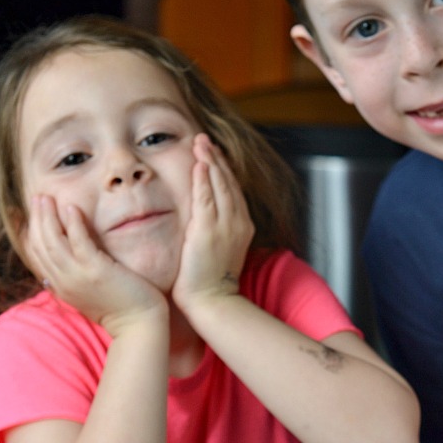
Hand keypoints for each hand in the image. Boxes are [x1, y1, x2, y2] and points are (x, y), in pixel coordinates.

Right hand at [25, 195, 167, 335]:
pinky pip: (78, 241)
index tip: (36, 215)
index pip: (38, 256)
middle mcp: (64, 282)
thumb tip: (59, 273)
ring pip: (53, 241)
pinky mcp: (96, 270)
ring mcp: (78, 276)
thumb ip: (74, 282)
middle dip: (37, 220)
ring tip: (47, 197)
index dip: (34, 233)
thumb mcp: (88, 296)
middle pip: (41, 246)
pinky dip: (72, 223)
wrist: (139, 325)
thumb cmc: (120, 310)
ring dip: (48, 216)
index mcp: (61, 287)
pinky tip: (72, 208)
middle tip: (38, 198)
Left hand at [172, 134, 254, 316]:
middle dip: (217, 158)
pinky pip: (207, 197)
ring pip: (220, 185)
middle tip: (205, 139)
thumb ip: (214, 232)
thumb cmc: (209, 284)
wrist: (212, 302)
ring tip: (201, 142)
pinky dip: (204, 178)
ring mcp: (225, 226)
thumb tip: (204, 222)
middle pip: (229, 183)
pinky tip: (199, 162)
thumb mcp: (218, 252)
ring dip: (210, 160)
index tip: (212, 154)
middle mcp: (239, 223)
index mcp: (242, 228)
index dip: (223, 170)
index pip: (233, 191)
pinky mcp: (208, 230)